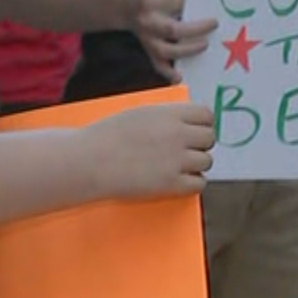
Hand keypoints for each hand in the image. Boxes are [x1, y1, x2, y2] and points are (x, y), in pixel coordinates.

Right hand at [81, 101, 215, 200]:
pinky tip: (179, 181)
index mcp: (170, 114)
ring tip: (179, 167)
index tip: (196, 131)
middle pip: (209, 138)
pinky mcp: (171, 184)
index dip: (203, 124)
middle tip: (186, 151)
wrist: (88, 161)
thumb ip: (167, 116)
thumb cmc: (107, 136)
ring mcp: (176, 160)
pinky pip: (199, 184)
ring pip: (206, 161)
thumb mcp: (140, 113)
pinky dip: (192, 184)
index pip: (207, 115)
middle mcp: (179, 135)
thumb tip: (188, 122)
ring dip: (196, 165)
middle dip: (199, 145)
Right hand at [122, 0, 218, 81]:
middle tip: (214, 24)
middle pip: (173, 30)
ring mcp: (148, 38)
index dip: (196, 4)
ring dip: (187, 52)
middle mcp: (149, 20)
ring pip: (166, 51)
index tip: (215, 5)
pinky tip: (181, 78)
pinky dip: (168, 73)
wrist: (124, 1)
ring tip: (205, 46)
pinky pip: (158, 65)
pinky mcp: (149, 49)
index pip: (178, 3)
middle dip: (196, 30)